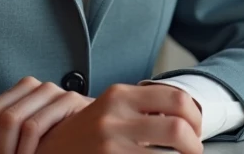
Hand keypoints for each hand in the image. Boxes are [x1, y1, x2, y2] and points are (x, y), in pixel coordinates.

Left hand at [0, 76, 93, 153]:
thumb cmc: (62, 134)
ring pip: (16, 119)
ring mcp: (54, 92)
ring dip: (10, 149)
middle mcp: (37, 87)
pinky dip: (25, 148)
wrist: (98, 127)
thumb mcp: (33, 129)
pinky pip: (35, 125)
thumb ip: (13, 133)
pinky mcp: (69, 100)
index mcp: (23, 91)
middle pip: (2, 116)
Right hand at [38, 83, 202, 153]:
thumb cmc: (84, 135)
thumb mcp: (110, 110)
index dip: (195, 116)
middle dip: (194, 144)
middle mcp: (115, 116)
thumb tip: (184, 116)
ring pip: (170, 153)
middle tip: (194, 151)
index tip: (196, 130)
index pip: (176, 97)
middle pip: (178, 126)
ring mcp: (111, 144)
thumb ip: (141, 106)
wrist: (47, 150)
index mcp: (119, 95)